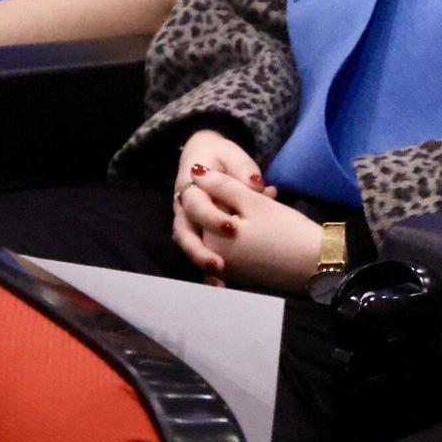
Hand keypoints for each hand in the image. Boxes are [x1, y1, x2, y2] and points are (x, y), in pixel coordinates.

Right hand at [172, 130, 274, 284]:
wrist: (204, 156)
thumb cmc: (221, 157)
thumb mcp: (234, 156)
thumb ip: (244, 171)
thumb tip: (258, 186)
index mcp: (190, 186)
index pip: (196, 204)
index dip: (211, 217)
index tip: (231, 228)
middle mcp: (182, 207)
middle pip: (185, 233)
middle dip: (201, 251)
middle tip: (220, 266)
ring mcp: (186, 222)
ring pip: (187, 246)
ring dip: (201, 264)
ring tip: (219, 281)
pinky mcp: (195, 234)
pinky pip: (196, 252)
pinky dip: (206, 269)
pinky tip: (221, 285)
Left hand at [185, 170, 323, 292]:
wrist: (314, 264)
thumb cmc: (285, 230)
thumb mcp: (254, 202)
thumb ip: (222, 185)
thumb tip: (195, 171)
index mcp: (208, 240)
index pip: (204, 205)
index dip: (229, 191)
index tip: (252, 189)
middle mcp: (210, 258)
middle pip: (213, 221)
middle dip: (234, 206)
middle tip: (264, 198)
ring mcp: (226, 269)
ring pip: (224, 234)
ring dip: (240, 220)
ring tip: (268, 212)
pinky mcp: (240, 275)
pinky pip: (234, 249)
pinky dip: (244, 237)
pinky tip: (265, 230)